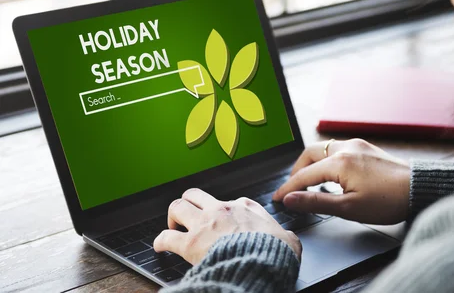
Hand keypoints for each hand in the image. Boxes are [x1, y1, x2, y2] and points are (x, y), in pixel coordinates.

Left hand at [154, 188, 301, 264]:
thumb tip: (289, 240)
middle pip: (195, 194)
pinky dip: (160, 241)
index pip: (230, 201)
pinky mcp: (190, 243)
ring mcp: (204, 224)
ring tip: (173, 226)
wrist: (261, 263)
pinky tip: (160, 246)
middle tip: (189, 215)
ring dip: (173, 216)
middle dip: (189, 203)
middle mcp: (222, 210)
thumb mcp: (288, 239)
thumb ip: (285, 235)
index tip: (223, 220)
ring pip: (177, 206)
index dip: (224, 211)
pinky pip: (166, 237)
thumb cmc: (275, 252)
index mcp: (245, 207)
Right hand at [272, 139, 410, 224]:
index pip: (304, 175)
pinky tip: (331, 175)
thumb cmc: (388, 201)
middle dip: (297, 170)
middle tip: (293, 188)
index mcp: (339, 162)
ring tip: (310, 183)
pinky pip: (338, 149)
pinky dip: (327, 160)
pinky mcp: (366, 148)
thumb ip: (316, 202)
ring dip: (312, 164)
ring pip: (324, 149)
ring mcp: (357, 145)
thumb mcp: (348, 208)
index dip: (288, 188)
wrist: (419, 189)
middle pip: (310, 153)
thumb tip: (291, 199)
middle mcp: (346, 148)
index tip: (277, 199)